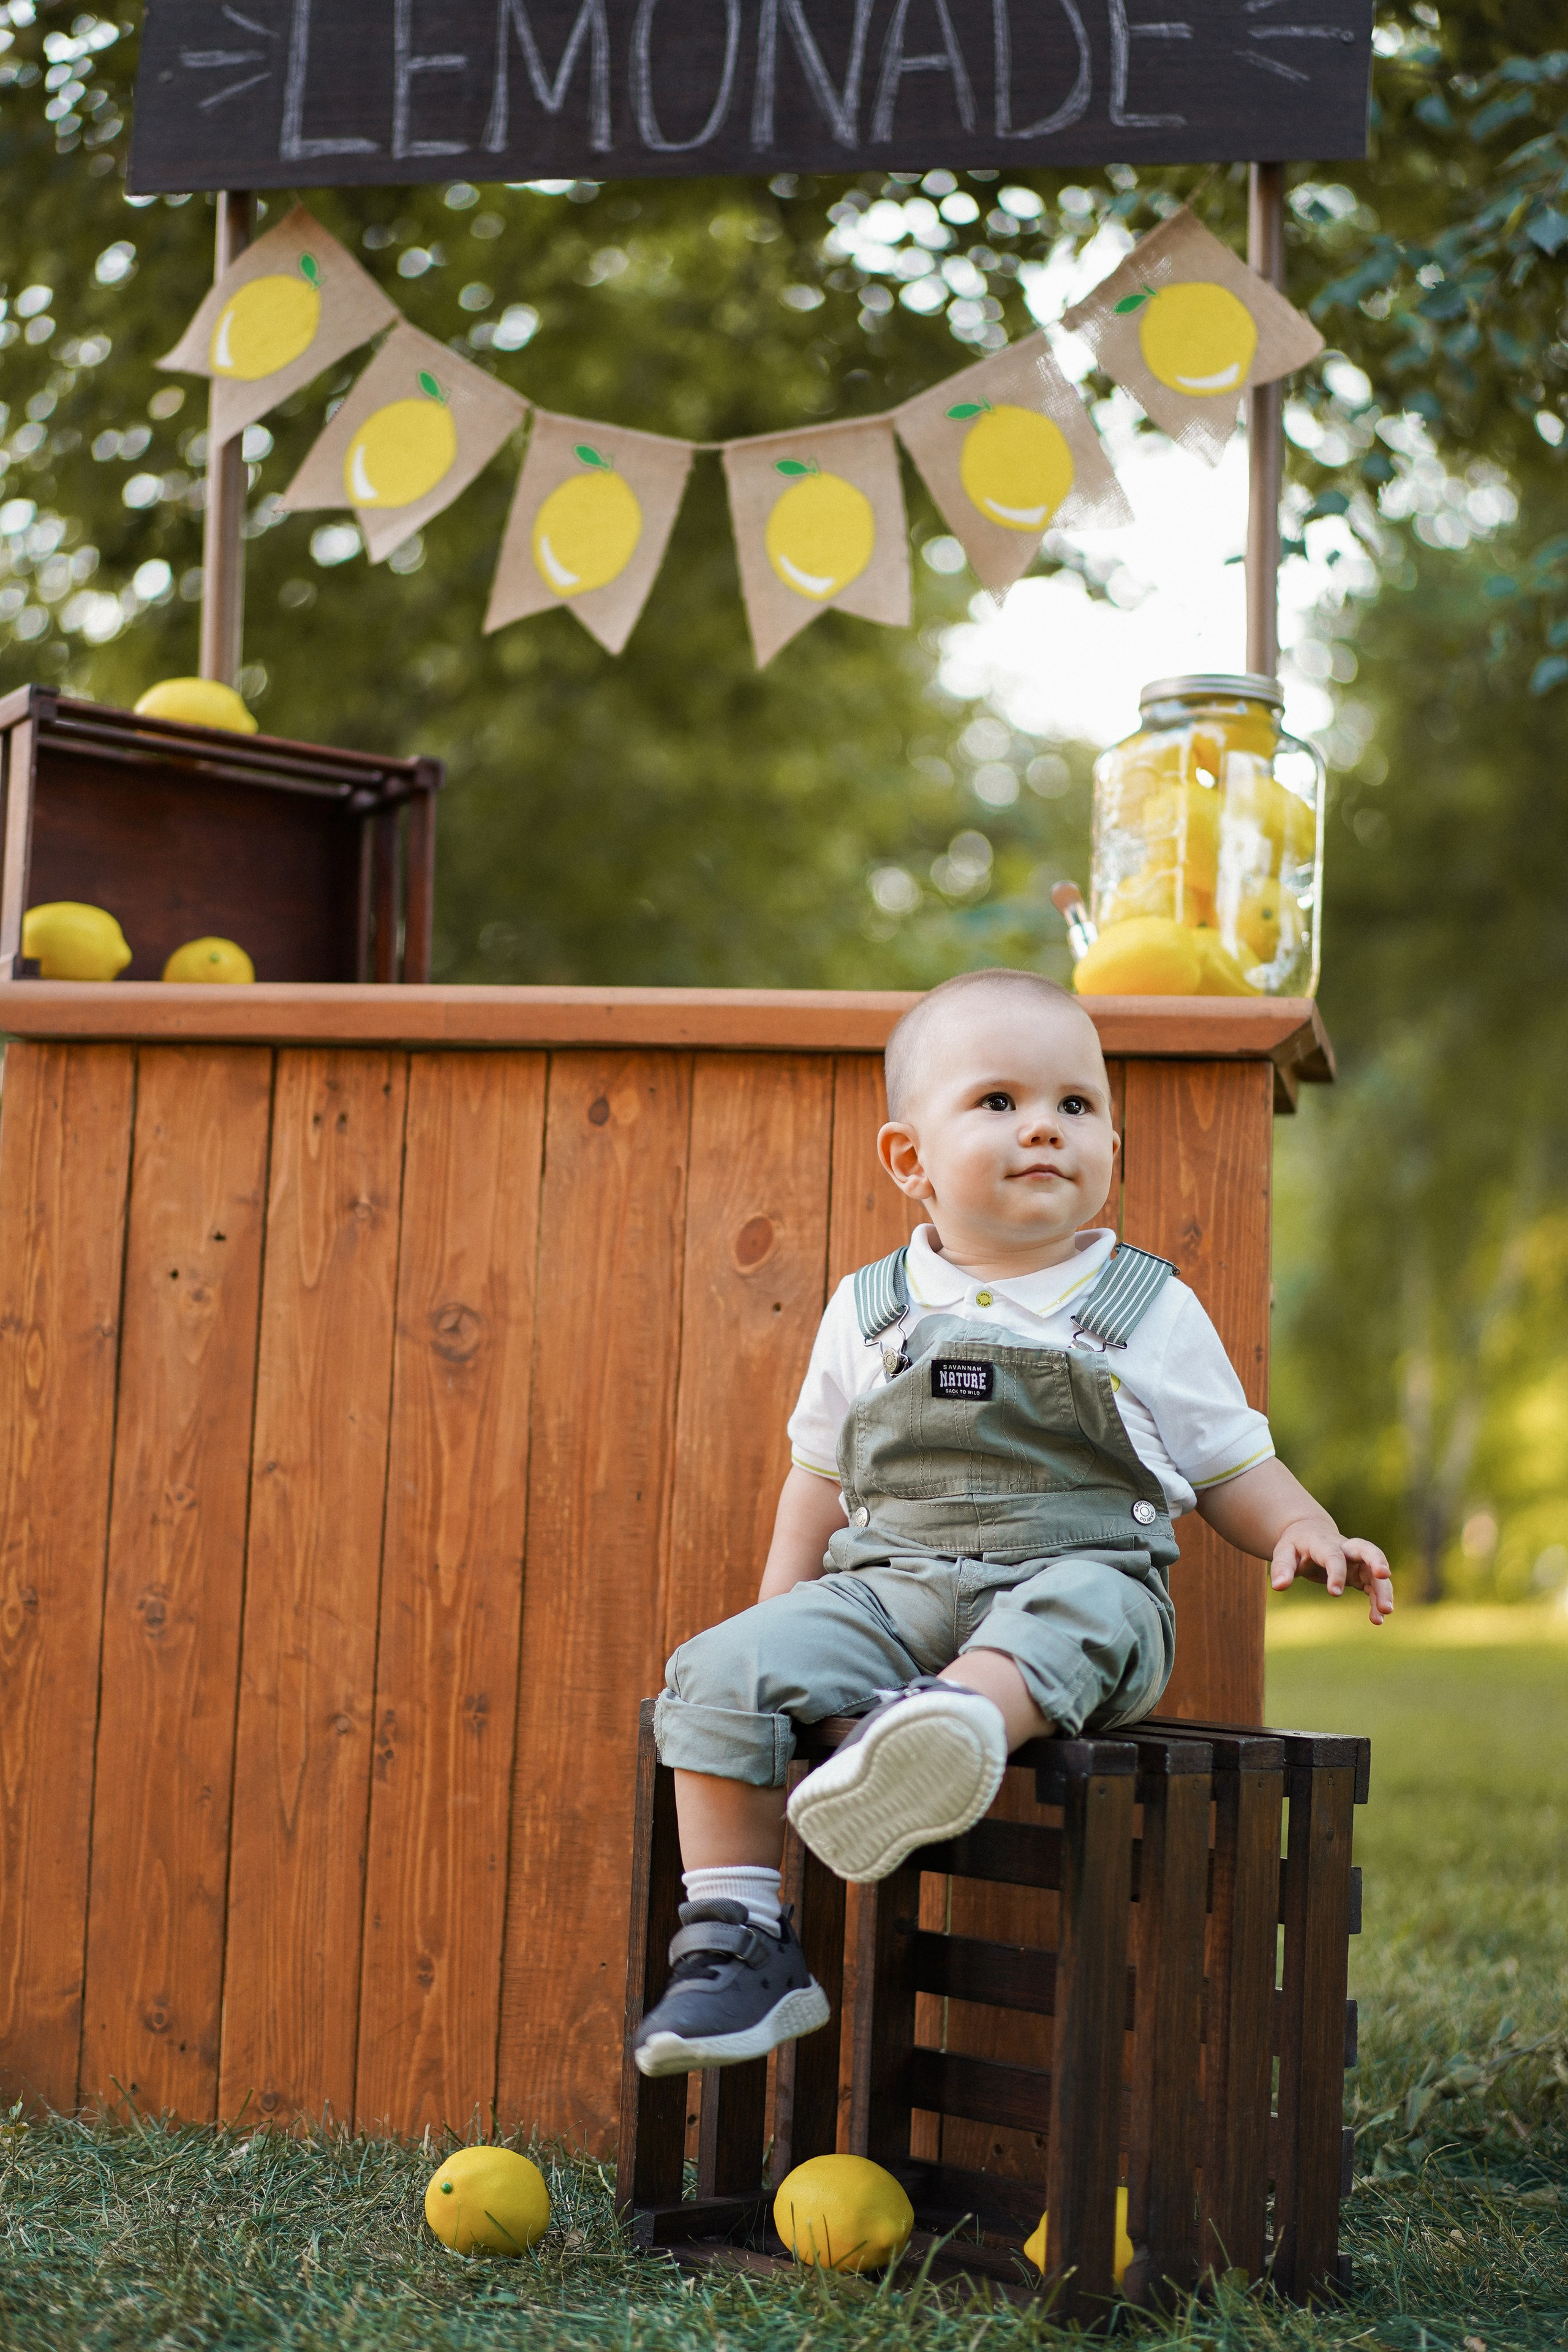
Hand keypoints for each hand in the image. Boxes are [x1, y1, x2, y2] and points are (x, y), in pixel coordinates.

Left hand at [1270, 1520, 1393, 1624]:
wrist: (1309, 1534)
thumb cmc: (1295, 1545)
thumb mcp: (1283, 1552)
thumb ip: (1281, 1568)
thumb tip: (1278, 1586)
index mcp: (1323, 1542)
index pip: (1333, 1555)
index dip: (1336, 1572)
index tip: (1334, 1593)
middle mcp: (1345, 1548)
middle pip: (1367, 1548)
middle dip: (1377, 1560)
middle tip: (1384, 1576)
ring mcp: (1356, 1560)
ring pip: (1375, 1571)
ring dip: (1383, 1589)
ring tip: (1385, 1613)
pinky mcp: (1361, 1573)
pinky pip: (1374, 1585)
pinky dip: (1378, 1599)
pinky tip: (1377, 1619)